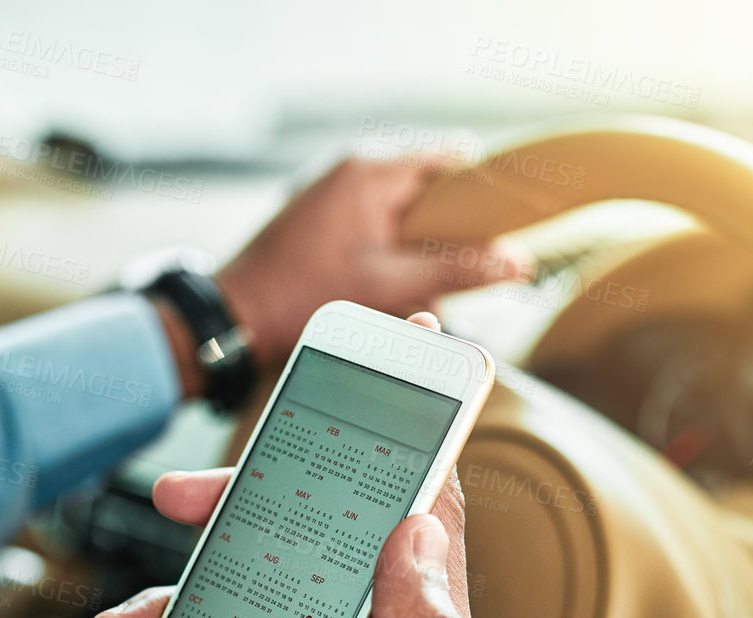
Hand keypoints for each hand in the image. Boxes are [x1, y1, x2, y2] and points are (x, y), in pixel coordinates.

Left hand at [216, 157, 531, 373]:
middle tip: (472, 269)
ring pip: (403, 214)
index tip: (512, 221)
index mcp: (371, 174)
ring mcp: (334, 195)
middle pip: (428, 191)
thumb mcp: (391, 287)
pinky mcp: (323, 221)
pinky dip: (392, 255)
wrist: (236, 318)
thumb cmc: (301, 298)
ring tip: (426, 289)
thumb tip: (516, 263)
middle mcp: (352, 173)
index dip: (485, 192)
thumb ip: (457, 272)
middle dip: (451, 232)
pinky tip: (392, 290)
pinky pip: (376, 228)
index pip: (450, 164)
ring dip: (421, 250)